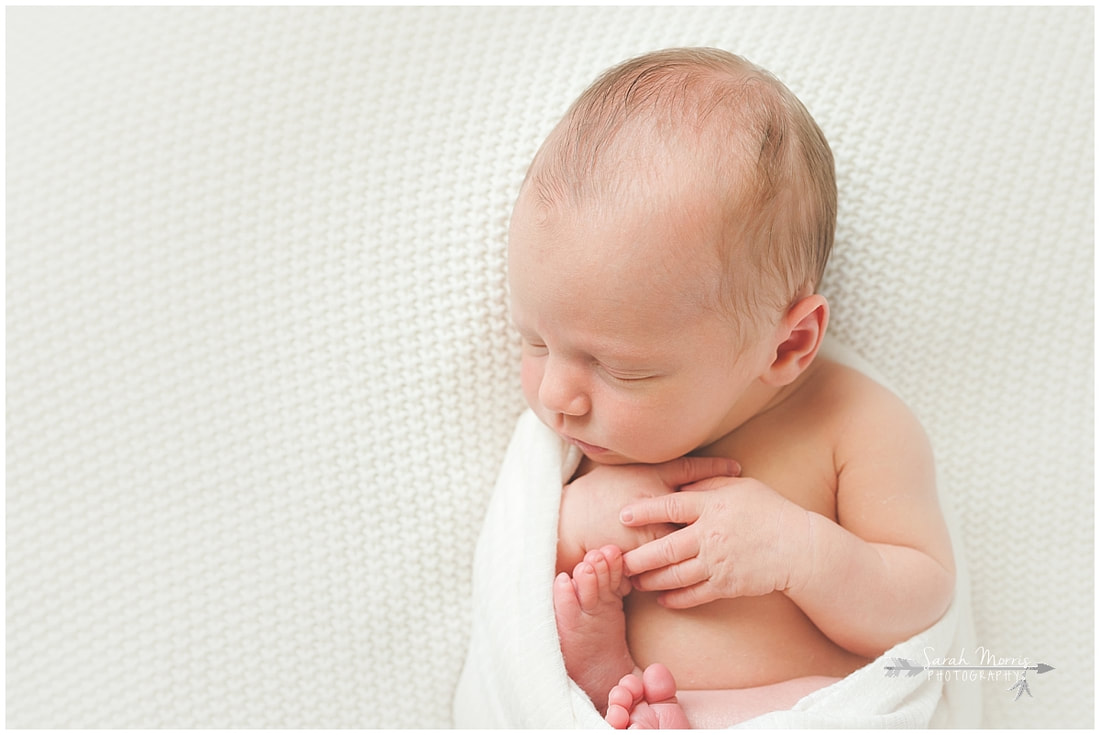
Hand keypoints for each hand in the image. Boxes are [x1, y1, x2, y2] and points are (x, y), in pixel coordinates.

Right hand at [556, 457, 740, 574]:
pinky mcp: (642, 556)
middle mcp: (654, 503)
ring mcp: (649, 532)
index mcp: (650, 479)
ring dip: (710, 544)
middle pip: (697, 509)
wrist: (570, 521)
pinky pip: (671, 564)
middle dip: (721, 512)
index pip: (690, 470)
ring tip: (732, 546)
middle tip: (744, 512)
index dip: (715, 469)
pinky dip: (690, 568)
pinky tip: (707, 570)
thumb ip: (659, 472)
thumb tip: (691, 471)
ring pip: (687, 540)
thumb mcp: (629, 473)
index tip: (737, 468)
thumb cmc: (599, 492)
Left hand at [619, 476, 810, 607]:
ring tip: (634, 583)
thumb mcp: (741, 487)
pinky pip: (695, 594)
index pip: (670, 507)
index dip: (644, 511)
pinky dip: (676, 599)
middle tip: (618, 560)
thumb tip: (682, 482)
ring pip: (675, 574)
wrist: (800, 547)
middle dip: (638, 556)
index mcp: (712, 506)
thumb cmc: (771, 511)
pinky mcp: (726, 585)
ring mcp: (717, 562)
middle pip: (665, 547)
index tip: (622, 516)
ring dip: (652, 580)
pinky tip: (663, 600)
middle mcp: (710, 535)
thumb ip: (709, 483)